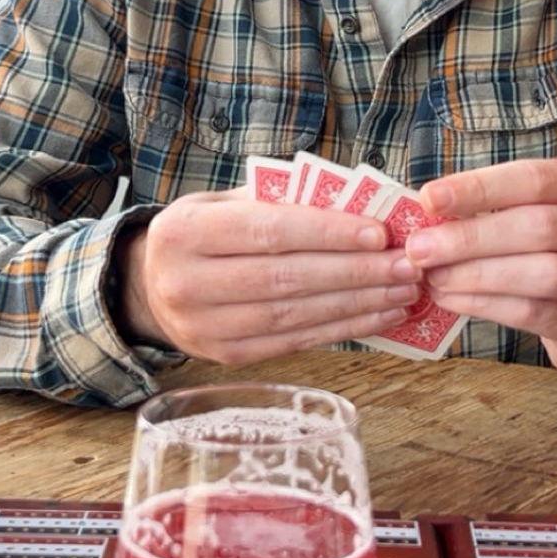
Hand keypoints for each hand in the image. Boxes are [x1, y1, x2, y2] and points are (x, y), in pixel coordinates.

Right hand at [113, 189, 422, 364]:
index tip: (379, 233)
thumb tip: (356, 203)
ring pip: (293, 315)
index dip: (327, 233)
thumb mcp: (223, 203)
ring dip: (357, 304)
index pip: (269, 232)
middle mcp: (187, 283)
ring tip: (402, 291)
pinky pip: (294, 342)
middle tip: (406, 265)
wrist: (150, 286)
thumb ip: (278, 200)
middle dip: (355, 272)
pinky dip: (342, 329)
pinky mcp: (226, 357)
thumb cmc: (204, 234)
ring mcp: (204, 327)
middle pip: (286, 278)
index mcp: (185, 233)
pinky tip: (378, 315)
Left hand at [406, 159, 556, 376]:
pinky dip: (487, 305)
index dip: (481, 187)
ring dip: (477, 274)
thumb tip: (430, 209)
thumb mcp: (540, 216)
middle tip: (420, 248)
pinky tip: (453, 300)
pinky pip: (536, 312)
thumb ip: (498, 207)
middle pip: (540, 226)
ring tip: (433, 277)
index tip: (428, 198)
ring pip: (542, 272)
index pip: (538, 178)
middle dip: (471, 237)